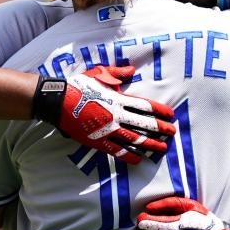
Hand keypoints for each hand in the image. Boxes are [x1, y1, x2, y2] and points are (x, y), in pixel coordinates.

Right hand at [33, 65, 175, 163]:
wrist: (58, 101)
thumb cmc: (79, 85)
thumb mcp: (99, 74)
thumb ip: (118, 73)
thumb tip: (132, 70)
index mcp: (118, 99)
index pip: (145, 106)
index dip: (160, 111)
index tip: (170, 115)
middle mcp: (116, 115)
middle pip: (144, 124)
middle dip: (160, 129)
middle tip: (172, 133)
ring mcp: (107, 129)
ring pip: (134, 139)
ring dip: (150, 144)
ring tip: (162, 148)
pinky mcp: (97, 140)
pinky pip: (116, 151)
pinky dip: (129, 155)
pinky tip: (138, 159)